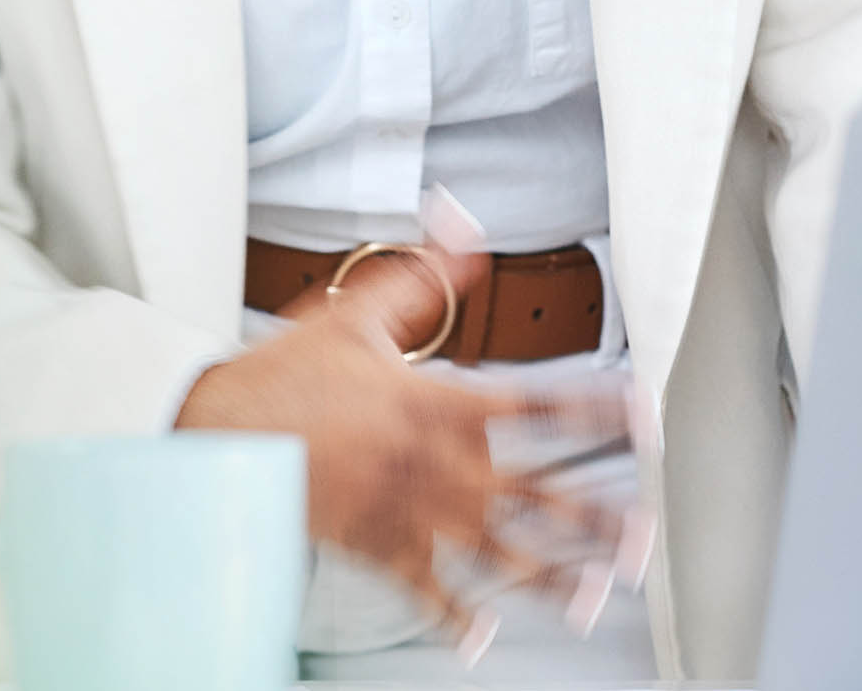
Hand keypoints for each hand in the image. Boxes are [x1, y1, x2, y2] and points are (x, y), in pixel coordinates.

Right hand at [171, 244, 625, 635]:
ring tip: (594, 597)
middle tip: (644, 536)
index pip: (534, 403)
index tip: (643, 415)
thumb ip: (424, 273)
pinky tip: (484, 637)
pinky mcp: (373, 546)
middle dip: (594, 518)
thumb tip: (465, 224)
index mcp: (437, 400)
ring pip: (494, 552)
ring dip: (550, 578)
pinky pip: (424, 589)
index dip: (595, 407)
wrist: (216, 431)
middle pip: (532, 495)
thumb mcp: (356, 309)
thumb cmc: (284, 373)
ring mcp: (406, 512)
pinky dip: (453, 617)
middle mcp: (433, 462)